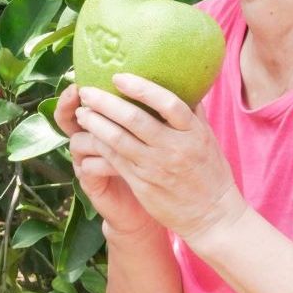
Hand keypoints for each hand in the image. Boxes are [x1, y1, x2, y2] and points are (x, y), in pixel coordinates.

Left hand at [74, 75, 246, 243]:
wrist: (211, 216)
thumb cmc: (210, 173)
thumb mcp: (209, 139)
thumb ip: (193, 113)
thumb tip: (184, 83)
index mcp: (193, 133)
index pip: (168, 103)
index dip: (141, 88)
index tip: (119, 77)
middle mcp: (174, 148)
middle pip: (135, 119)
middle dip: (105, 102)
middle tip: (87, 91)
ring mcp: (155, 167)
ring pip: (118, 140)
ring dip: (95, 123)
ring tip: (82, 112)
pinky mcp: (142, 184)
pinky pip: (115, 160)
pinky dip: (100, 145)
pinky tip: (89, 136)